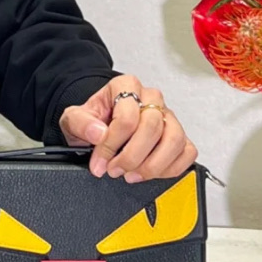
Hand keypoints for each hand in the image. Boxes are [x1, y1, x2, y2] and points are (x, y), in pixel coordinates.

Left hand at [60, 76, 196, 183]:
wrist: (100, 124)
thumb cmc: (93, 119)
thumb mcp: (74, 118)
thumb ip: (81, 123)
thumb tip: (98, 133)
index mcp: (126, 86)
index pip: (127, 117)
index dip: (112, 144)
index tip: (100, 162)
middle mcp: (151, 98)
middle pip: (152, 128)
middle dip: (131, 157)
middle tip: (115, 170)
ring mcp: (168, 116)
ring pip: (174, 140)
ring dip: (152, 165)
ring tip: (132, 175)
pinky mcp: (178, 134)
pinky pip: (187, 151)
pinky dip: (171, 168)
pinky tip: (152, 173)